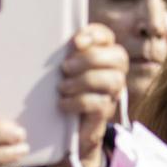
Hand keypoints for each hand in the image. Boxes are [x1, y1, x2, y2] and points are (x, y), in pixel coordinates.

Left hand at [50, 23, 127, 166]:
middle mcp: (114, 72)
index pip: (107, 36)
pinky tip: (62, 104)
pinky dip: (77, 102)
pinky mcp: (105, 113)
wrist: (67, 132)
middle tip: (65, 68)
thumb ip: (64, 54)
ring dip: (84, 81)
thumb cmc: (63, 92)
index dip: (94, 35)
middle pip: (118, 57)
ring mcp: (113, 94)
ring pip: (112, 80)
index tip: (75, 42)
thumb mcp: (63, 70)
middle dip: (89, 59)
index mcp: (103, 55)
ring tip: (63, 87)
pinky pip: (99, 104)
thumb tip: (48, 39)